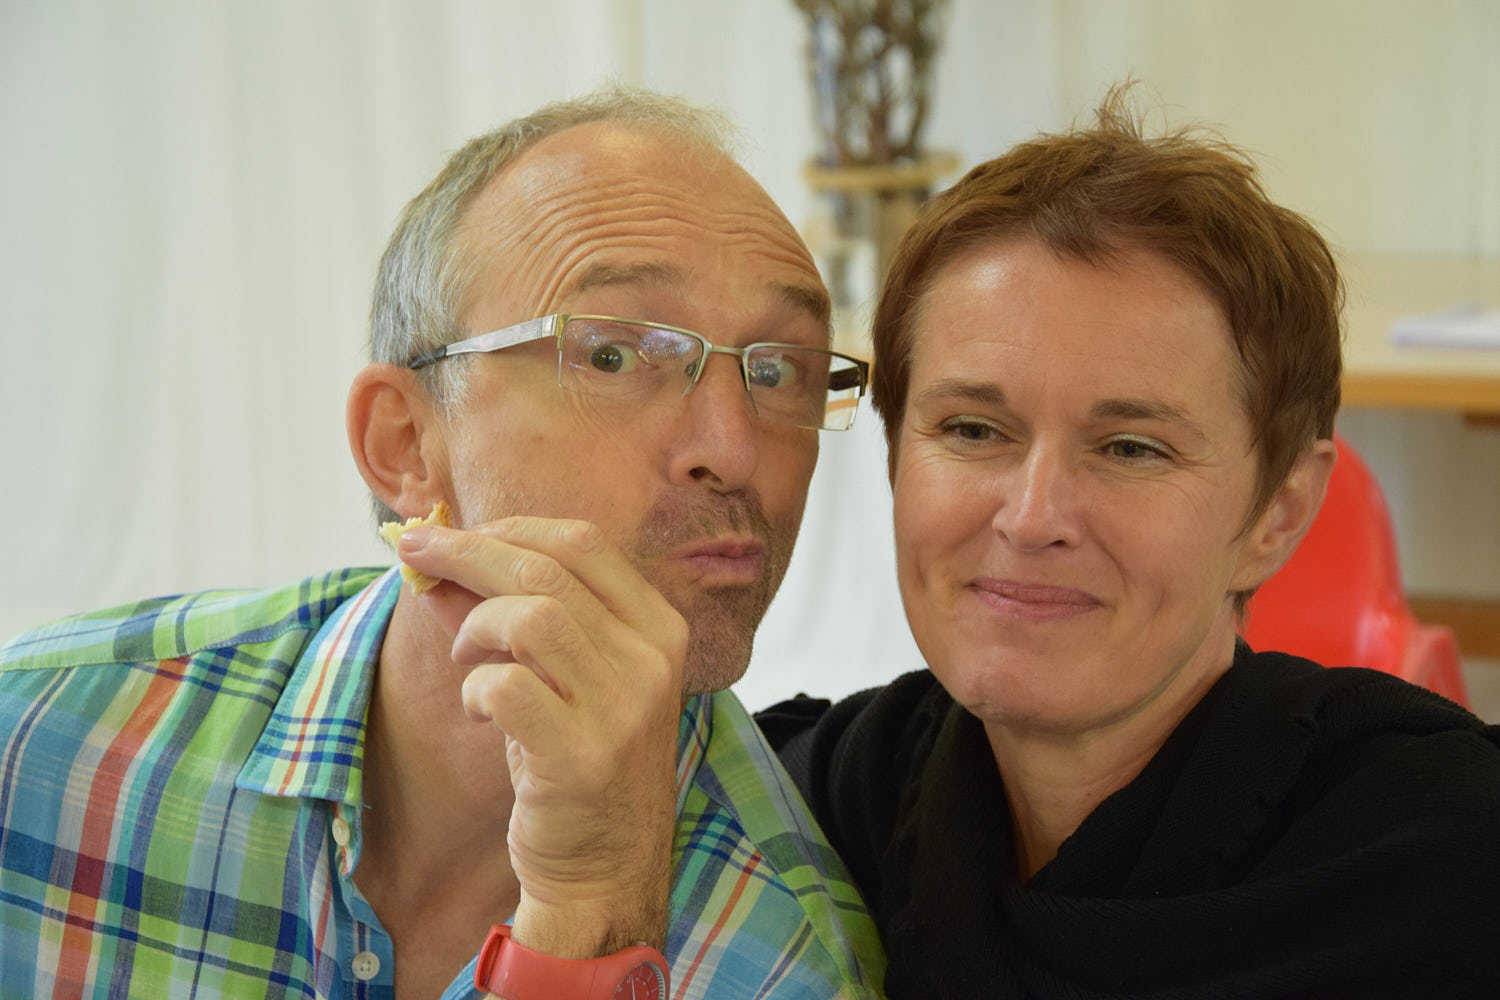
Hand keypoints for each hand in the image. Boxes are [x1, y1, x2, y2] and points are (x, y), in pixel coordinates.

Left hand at [396, 517, 687, 957]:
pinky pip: (507, 686)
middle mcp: (650, 659)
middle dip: (468, 552)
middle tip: (415, 553)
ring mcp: (622, 708)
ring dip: (475, 626)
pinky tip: (478, 711)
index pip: (583, 542)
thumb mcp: (564, 677)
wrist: (606, 870)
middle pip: (547, 568)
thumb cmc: (578, 762)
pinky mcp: (581, 756)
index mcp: (658, 627)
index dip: (509, 526)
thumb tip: (441, 558)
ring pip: (531, 615)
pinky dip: (475, 688)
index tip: (455, 534)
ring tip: (465, 657)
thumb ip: (516, 615)